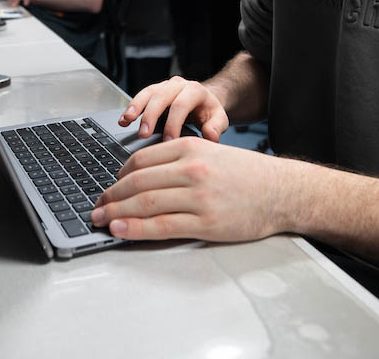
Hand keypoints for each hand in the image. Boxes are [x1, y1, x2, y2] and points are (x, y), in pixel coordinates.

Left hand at [91, 138, 285, 241]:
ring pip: (144, 203)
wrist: (281, 191)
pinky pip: (161, 226)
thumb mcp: (210, 153)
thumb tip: (140, 177)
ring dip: (116, 212)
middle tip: (97, 206)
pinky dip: (135, 228)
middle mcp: (192, 169)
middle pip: (137, 182)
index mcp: (190, 147)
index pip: (140, 160)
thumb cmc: (245, 174)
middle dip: (110, 196)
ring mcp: (198, 197)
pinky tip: (120, 229)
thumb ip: (177, 161)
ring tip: (101, 220)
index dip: (118, 176)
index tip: (110, 187)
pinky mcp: (206, 223)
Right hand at [119, 75, 228, 141]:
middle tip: (143, 134)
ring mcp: (164, 87)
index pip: (181, 104)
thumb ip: (216, 127)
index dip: (173, 123)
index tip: (168, 141)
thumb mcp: (219, 119)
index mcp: (195, 90)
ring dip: (135, 107)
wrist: (203, 102)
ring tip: (126, 121)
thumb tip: (211, 136)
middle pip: (161, 96)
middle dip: (150, 115)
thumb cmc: (209, 112)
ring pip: (147, 93)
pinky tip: (123, 120)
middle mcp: (178, 85)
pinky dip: (130, 108)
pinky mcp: (154, 92)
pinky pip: (140, 97)